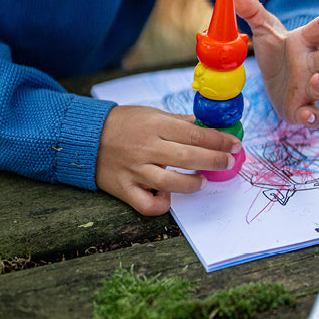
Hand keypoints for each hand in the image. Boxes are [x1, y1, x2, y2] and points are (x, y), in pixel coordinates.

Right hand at [95, 105, 240, 215]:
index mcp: (155, 125)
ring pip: (170, 183)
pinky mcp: (123, 188)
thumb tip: (206, 127)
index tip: (234, 144)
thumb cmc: (123, 123)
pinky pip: (145, 204)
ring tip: (203, 181)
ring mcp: (134, 170)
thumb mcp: (151, 113)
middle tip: (228, 162)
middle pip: (188, 157)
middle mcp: (145, 147)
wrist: (85, 136)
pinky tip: (170, 198)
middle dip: (214, 160)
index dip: (218, 140)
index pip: (194, 134)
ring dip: (192, 184)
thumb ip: (179, 122)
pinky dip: (161, 205)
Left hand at [234, 0, 318, 127]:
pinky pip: (317, 117)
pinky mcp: (304, 109)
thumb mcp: (262, 30)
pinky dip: (314, 118)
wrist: (273, 82)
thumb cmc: (276, 53)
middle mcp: (316, 64)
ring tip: (317, 80)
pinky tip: (307, 115)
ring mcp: (313, 88)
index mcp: (308, 41)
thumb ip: (251, 11)